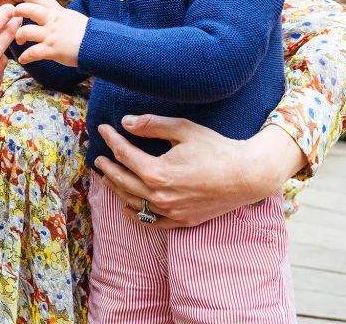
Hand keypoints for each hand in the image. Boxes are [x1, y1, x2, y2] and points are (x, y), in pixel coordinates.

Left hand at [13, 0, 86, 66]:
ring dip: (19, 36)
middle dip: (19, 11)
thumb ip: (63, 17)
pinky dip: (25, 57)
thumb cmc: (89, 33)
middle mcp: (52, 22)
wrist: (96, 44)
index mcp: (59, 13)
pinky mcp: (50, 50)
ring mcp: (50, 35)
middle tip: (14, 14)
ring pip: (26, 31)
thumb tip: (59, 18)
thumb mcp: (75, 19)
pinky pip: (32, 53)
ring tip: (19, 40)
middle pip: (30, 10)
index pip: (43, 1)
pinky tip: (23, 59)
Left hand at [95, 116, 306, 227]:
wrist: (247, 176)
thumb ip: (152, 125)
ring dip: (116, 188)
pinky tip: (127, 206)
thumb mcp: (184, 129)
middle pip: (122, 181)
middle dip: (107, 167)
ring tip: (107, 176)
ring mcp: (170, 212)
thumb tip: (126, 122)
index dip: (111, 140)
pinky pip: (150, 221)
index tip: (103, 128)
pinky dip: (135, 214)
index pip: (124, 154)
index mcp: (157, 172)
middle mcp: (159, 196)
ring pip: (132, 202)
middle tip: (98, 157)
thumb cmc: (217, 149)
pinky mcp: (181, 221)